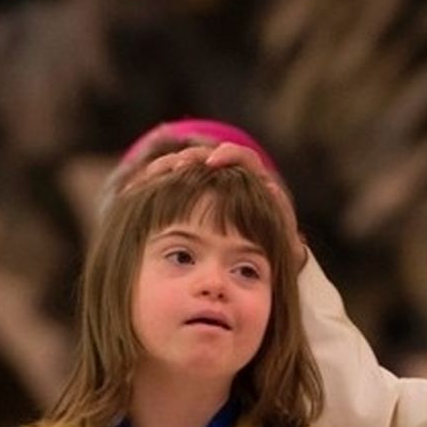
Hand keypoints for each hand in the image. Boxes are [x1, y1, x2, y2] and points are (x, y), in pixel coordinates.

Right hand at [130, 142, 305, 272]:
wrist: (249, 272)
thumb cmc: (269, 260)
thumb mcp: (281, 251)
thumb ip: (287, 238)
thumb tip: (276, 198)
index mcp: (255, 187)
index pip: (243, 158)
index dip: (230, 154)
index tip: (213, 162)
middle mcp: (230, 182)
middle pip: (209, 156)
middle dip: (192, 157)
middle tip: (178, 165)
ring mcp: (206, 190)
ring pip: (185, 168)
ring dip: (169, 166)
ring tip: (154, 176)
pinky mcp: (185, 199)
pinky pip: (168, 186)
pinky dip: (155, 184)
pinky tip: (139, 188)